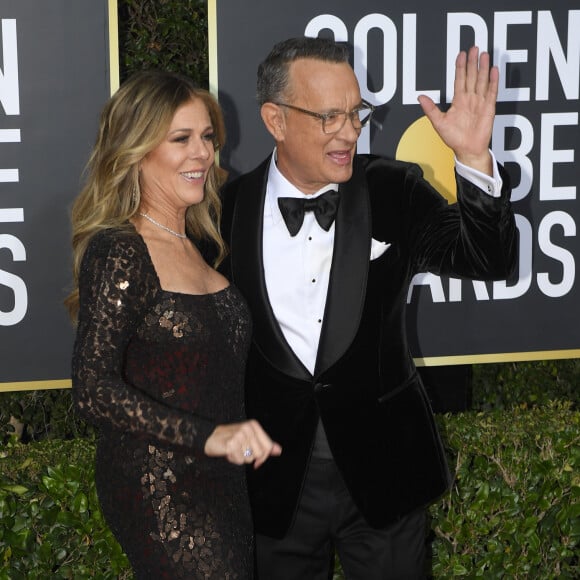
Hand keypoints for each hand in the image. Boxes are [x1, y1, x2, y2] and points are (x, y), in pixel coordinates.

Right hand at [204, 419, 281, 467]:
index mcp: (254, 425)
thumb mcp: (250, 439)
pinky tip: (228, 452)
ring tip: (233, 450)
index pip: (267, 447)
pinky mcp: (231, 443)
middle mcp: (248, 428)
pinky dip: (234, 459)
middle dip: (249, 457)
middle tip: (239, 450)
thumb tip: (279, 450)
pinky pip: (240, 460)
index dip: (263, 457)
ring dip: (240, 458)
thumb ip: (265, 444)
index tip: (256, 461)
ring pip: (249, 458)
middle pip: (259, 454)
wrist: (209, 438)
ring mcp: (239, 435)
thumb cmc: (232, 439)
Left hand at [417, 46, 497, 175]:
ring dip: (483, 68)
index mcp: (458, 101)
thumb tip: (420, 97)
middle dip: (472, 62)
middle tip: (474, 48)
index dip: (460, 67)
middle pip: (472, 76)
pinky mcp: (489, 108)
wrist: (467, 150)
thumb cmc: (454, 138)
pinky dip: (492, 81)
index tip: (460, 54)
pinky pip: (491, 92)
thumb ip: (430, 109)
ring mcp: (480, 102)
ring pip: (482, 81)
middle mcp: (470, 99)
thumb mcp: (438, 123)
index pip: (459, 79)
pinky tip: (493, 70)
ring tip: (484, 54)